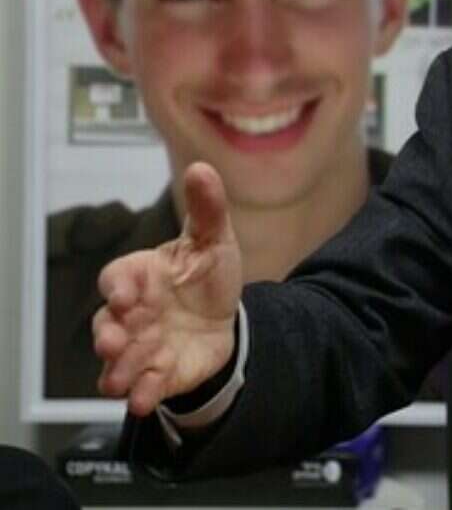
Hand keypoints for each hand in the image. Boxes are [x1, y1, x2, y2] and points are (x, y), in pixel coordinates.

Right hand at [93, 162, 242, 416]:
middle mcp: (133, 313)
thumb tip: (201, 168)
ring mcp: (141, 345)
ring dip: (117, 368)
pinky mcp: (156, 373)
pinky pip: (142, 385)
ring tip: (120, 379)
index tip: (128, 295)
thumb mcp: (214, 240)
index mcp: (142, 276)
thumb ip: (206, 209)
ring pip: (117, 360)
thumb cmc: (208, 276)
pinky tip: (144, 398)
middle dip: (108, 335)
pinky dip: (141, 393)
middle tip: (114, 342)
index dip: (118, 286)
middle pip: (108, 324)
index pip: (117, 277)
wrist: (227, 318)